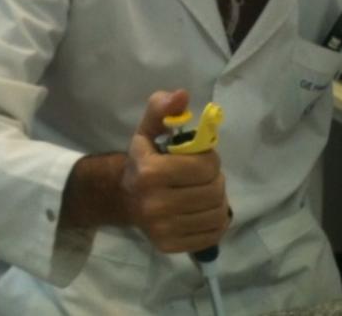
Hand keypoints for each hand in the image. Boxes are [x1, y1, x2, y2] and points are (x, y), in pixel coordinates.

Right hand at [121, 89, 230, 253]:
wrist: (123, 196)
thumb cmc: (144, 158)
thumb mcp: (149, 128)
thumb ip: (163, 108)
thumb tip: (182, 95)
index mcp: (149, 172)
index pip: (205, 167)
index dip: (210, 158)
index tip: (201, 156)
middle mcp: (154, 205)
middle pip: (213, 191)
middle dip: (216, 178)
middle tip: (205, 175)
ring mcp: (162, 229)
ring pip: (216, 213)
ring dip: (218, 199)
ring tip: (205, 191)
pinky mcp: (170, 247)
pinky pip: (212, 235)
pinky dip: (216, 221)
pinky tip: (205, 209)